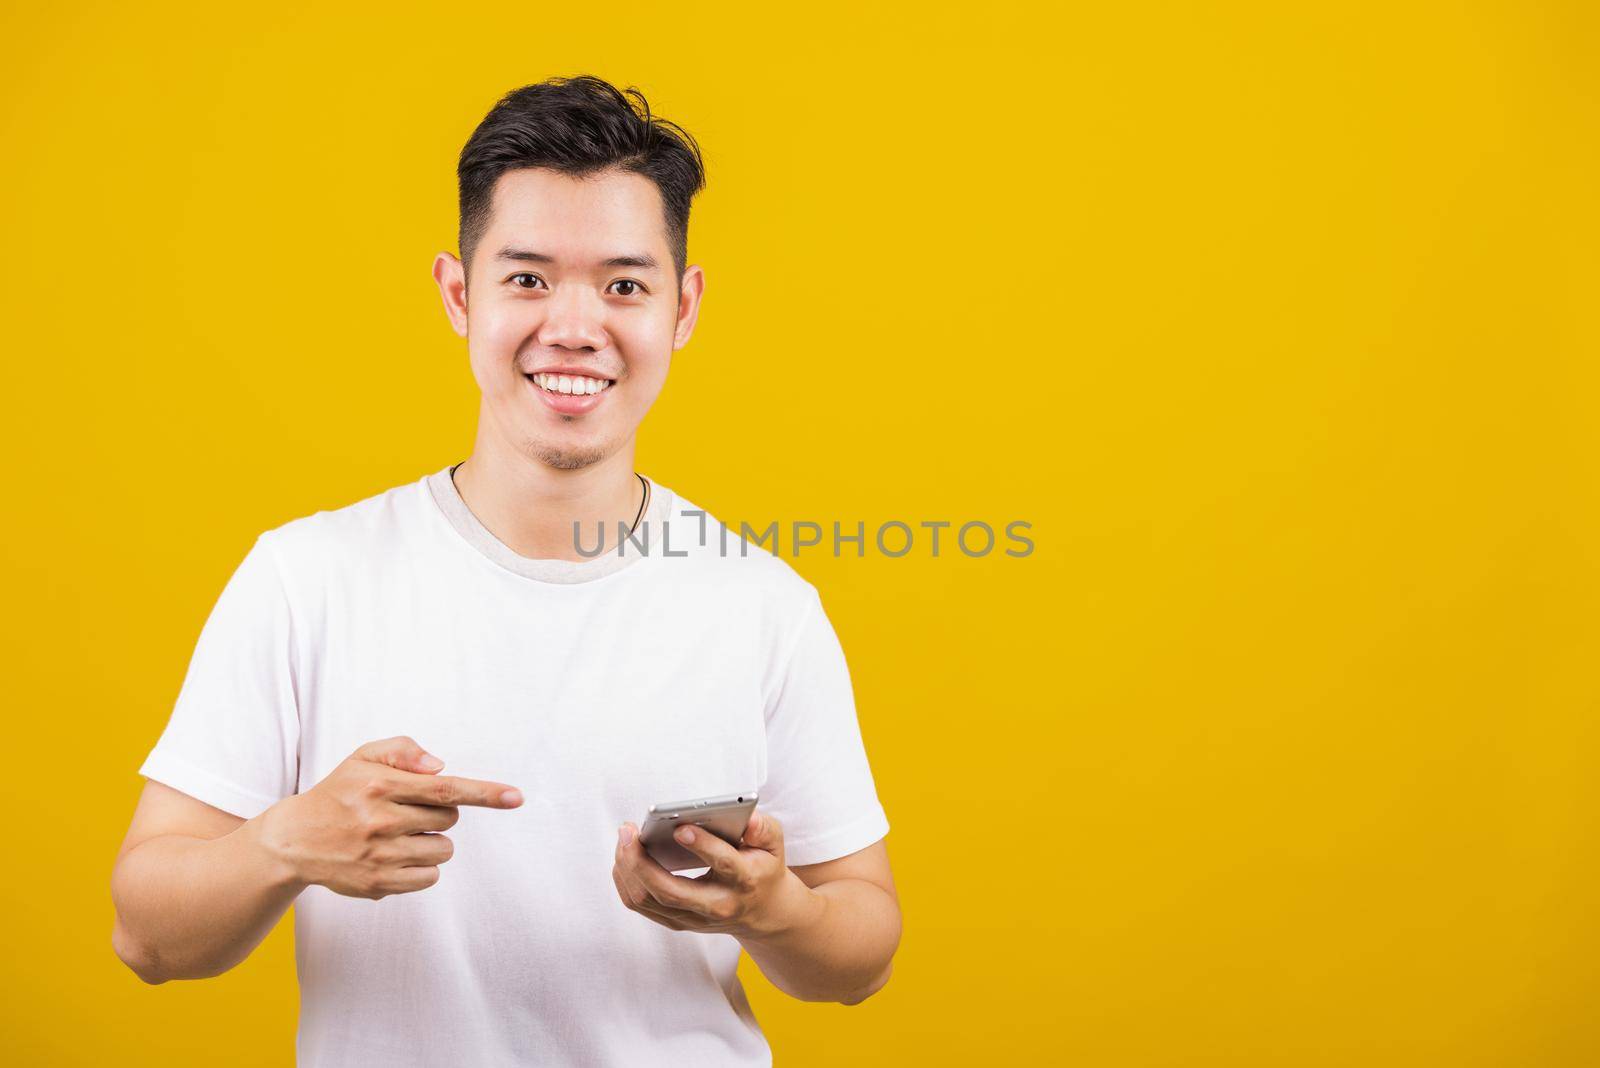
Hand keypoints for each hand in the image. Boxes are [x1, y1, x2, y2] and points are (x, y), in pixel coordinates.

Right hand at [258, 735, 523, 899]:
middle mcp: (380, 820)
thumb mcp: (363, 757)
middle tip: (408, 811)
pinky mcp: (377, 884)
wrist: (295, 840)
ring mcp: (379, 855)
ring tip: (398, 835)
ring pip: (443, 850)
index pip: (445, 788)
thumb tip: (440, 767)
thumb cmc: (339, 793)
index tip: (516, 797)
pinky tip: (396, 857)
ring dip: (432, 841)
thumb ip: (404, 751)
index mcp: (380, 785)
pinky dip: (423, 867)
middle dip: (440, 814)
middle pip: (449, 819)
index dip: (484, 793)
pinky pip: (430, 877)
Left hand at [612, 809, 817, 938]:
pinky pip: (641, 905)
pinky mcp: (677, 922)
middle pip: (671, 892)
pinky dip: (626, 880)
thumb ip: (763, 828)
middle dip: (641, 861)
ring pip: (649, 900)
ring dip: (628, 869)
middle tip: (627, 830)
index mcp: (745, 880)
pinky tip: (624, 857)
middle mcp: (717, 905)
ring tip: (623, 838)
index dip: (701, 845)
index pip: (723, 863)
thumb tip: (747, 820)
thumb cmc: (763, 868)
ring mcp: (694, 918)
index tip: (679, 827)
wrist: (764, 912)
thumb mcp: (773, 845)